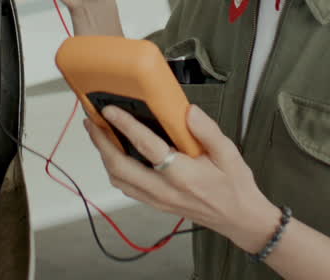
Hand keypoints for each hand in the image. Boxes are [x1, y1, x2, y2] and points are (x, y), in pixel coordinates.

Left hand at [84, 104, 281, 254]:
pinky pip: (126, 187)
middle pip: (120, 166)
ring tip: (98, 133)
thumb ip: (207, 130)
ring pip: (119, 179)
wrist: (238, 218)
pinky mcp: (155, 204)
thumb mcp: (229, 152)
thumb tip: (188, 111)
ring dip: (104, 155)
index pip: (147, 146)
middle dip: (101, 142)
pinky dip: (114, 169)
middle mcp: (165, 190)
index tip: (110, 110)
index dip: (125, 125)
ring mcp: (158, 199)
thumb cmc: (234, 185)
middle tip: (91, 121)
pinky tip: (114, 154)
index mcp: (183, 174)